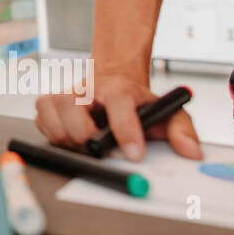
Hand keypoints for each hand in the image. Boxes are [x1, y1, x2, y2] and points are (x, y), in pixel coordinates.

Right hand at [34, 70, 201, 161]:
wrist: (112, 80)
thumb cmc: (136, 101)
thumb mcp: (166, 112)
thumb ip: (182, 130)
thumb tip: (191, 152)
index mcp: (118, 88)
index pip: (120, 104)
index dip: (126, 131)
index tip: (134, 154)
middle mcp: (87, 88)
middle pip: (75, 113)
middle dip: (88, 139)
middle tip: (102, 149)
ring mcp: (63, 94)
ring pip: (54, 119)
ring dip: (69, 139)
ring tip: (87, 143)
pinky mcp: (46, 103)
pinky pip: (42, 123)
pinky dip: (54, 135)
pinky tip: (71, 135)